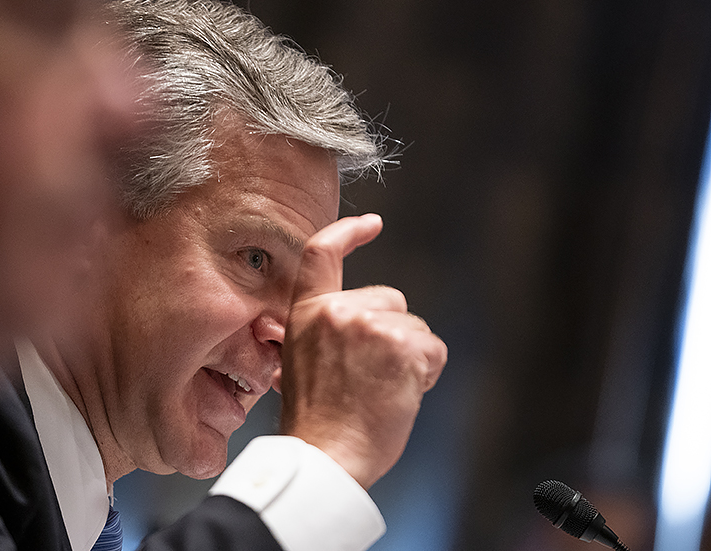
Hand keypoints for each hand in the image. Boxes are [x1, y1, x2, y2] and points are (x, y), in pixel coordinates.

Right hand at [278, 213, 447, 488]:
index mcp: (306, 313)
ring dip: (409, 360)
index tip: (371, 223)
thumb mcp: (299, 364)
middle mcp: (336, 310)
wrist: (325, 455)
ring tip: (380, 393)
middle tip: (370, 379)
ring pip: (416, 329)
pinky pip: (433, 351)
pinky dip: (427, 374)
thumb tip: (350, 329)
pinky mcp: (401, 346)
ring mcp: (369, 326)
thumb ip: (323, 334)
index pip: (322, 254)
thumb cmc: (316, 422)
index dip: (349, 232)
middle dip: (393, 334)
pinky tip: (400, 396)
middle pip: (391, 301)